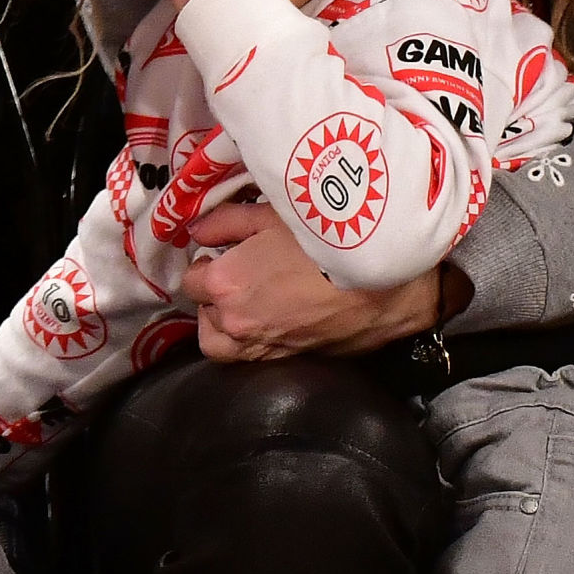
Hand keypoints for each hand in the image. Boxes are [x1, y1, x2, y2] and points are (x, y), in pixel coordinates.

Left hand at [179, 202, 442, 358]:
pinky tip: (267, 317)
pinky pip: (251, 357)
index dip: (203, 262)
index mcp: (226, 284)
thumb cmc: (326, 236)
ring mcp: (263, 347)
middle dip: (211, 293)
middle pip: (204, 314)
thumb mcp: (272, 214)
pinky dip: (248, 341)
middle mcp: (237, 323)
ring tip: (242, 302)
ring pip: (221, 345)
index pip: (191, 281)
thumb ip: (226, 222)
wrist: (382, 278)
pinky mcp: (289, 359)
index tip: (219, 250)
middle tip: (233, 271)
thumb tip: (196, 232)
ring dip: (222, 324)